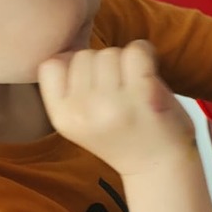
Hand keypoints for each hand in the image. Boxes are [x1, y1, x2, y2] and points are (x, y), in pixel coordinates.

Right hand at [39, 41, 194, 178]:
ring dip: (125, 61)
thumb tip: (70, 45)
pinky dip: (146, 53)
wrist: (160, 167)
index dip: (73, 65)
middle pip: (84, 55)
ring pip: (110, 52)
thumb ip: (70, 88)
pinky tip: (151, 73)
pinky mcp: (143, 95)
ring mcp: (112, 103)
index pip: (51, 65)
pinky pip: (137, 50)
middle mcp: (82, 111)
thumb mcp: (81, 120)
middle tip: (121, 89)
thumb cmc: (124, 135)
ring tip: (135, 86)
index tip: (93, 81)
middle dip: (104, 65)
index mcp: (61, 117)